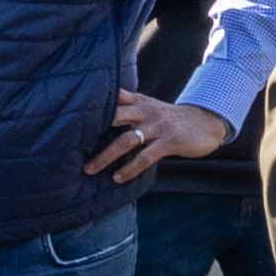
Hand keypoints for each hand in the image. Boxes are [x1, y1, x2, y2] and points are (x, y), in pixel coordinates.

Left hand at [83, 91, 227, 185]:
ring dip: (106, 156)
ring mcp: (157, 126)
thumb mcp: (149, 106)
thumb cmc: (171, 118)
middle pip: (113, 116)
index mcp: (138, 101)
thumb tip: (99, 113)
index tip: (69, 112)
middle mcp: (145, 111)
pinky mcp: (169, 142)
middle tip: (70, 145)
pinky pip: (145, 156)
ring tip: (90, 169)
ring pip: (126, 140)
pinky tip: (118, 177)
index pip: (112, 97)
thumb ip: (127, 106)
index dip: (92, 102)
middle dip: (91, 130)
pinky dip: (130, 168)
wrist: (206, 122)